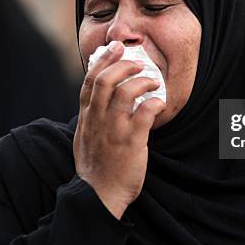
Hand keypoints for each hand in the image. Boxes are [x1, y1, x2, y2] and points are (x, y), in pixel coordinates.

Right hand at [74, 41, 165, 218]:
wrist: (99, 195)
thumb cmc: (95, 167)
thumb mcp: (84, 137)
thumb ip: (90, 117)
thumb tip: (99, 99)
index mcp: (86, 117)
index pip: (89, 81)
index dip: (102, 61)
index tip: (115, 49)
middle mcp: (97, 120)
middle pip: (104, 81)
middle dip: (122, 65)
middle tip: (137, 62)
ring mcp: (113, 130)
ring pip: (124, 93)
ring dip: (141, 81)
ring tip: (153, 81)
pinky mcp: (131, 142)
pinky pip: (144, 114)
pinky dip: (154, 103)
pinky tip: (160, 103)